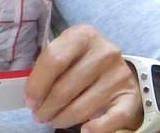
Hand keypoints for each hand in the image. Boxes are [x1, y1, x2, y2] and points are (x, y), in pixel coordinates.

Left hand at [24, 24, 142, 131]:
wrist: (117, 68)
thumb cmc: (82, 60)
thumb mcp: (67, 52)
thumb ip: (49, 66)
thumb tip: (31, 95)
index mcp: (83, 35)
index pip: (53, 60)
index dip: (37, 84)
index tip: (29, 101)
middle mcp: (104, 52)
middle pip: (65, 88)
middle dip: (46, 107)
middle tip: (38, 115)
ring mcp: (119, 74)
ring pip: (82, 107)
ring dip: (62, 119)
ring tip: (53, 120)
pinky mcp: (130, 95)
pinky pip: (112, 119)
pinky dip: (96, 128)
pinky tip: (84, 130)